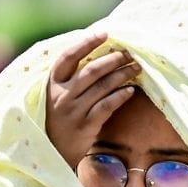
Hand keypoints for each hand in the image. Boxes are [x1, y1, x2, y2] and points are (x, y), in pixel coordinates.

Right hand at [46, 32, 140, 168]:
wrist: (53, 152)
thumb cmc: (58, 118)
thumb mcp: (56, 95)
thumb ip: (71, 77)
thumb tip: (97, 52)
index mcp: (52, 83)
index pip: (68, 56)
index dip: (86, 43)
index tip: (105, 34)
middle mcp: (61, 95)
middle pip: (91, 70)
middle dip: (113, 59)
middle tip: (129, 54)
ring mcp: (73, 111)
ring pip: (101, 87)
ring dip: (121, 75)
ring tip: (136, 68)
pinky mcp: (85, 126)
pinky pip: (106, 106)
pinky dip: (119, 96)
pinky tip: (131, 90)